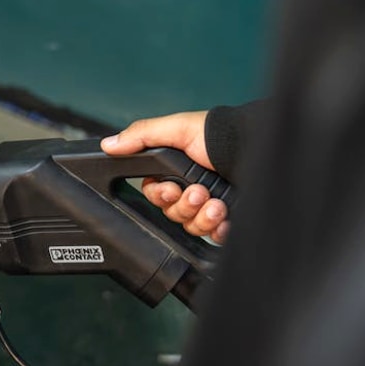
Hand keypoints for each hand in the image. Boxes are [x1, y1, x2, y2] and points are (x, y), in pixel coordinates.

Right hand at [101, 111, 229, 243]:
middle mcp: (192, 190)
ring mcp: (210, 206)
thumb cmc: (218, 134)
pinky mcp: (229, 219)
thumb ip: (141, 137)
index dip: (161, 196)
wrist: (255, 146)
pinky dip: (219, 230)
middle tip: (198, 193)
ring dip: (202, 217)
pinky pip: (214, 236)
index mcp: (176, 171)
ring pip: (192, 226)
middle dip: (185, 205)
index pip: (156, 195)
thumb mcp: (176, 129)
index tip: (170, 189)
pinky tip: (225, 219)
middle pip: (173, 214)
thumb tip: (109, 145)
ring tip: (217, 204)